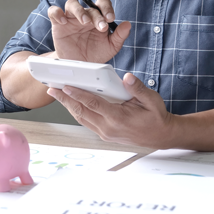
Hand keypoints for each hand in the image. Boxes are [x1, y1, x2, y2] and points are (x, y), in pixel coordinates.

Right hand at [47, 0, 130, 62]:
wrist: (80, 66)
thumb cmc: (96, 54)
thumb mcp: (111, 47)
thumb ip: (120, 35)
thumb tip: (128, 24)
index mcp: (98, 17)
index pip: (102, 3)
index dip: (107, 8)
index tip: (110, 18)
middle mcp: (85, 15)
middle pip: (89, 6)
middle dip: (96, 16)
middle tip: (100, 27)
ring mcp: (70, 19)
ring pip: (71, 4)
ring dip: (79, 11)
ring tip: (84, 22)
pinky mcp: (58, 24)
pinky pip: (54, 11)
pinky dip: (57, 13)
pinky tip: (63, 21)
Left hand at [47, 73, 175, 148]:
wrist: (161, 136)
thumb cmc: (156, 116)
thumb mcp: (151, 99)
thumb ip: (137, 88)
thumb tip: (127, 77)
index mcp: (118, 119)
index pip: (93, 104)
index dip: (77, 94)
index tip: (65, 86)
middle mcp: (108, 128)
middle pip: (81, 112)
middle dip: (65, 100)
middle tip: (52, 89)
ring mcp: (105, 133)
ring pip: (82, 118)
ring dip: (68, 106)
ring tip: (57, 94)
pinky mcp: (105, 134)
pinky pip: (87, 122)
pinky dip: (78, 111)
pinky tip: (72, 103)